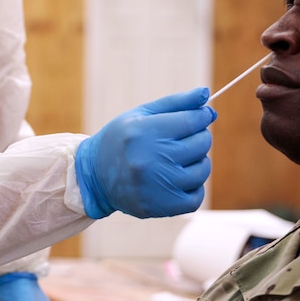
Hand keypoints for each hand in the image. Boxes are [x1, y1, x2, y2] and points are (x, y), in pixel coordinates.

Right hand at [75, 87, 215, 218]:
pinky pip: (196, 197)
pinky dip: (194, 187)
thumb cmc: (121, 140)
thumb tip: (205, 94)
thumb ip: (176, 103)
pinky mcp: (160, 206)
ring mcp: (156, 185)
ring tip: (180, 159)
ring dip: (198, 162)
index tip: (201, 116)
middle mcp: (150, 159)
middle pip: (200, 144)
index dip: (202, 116)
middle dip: (199, 137)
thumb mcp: (141, 115)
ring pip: (202, 170)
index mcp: (144, 132)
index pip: (192, 121)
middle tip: (186, 137)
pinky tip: (179, 178)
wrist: (94, 177)